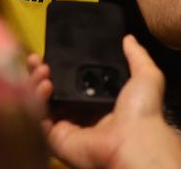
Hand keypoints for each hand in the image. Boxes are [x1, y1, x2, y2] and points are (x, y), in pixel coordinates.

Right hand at [27, 35, 180, 168]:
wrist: (134, 141)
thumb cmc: (142, 112)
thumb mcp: (145, 75)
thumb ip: (136, 55)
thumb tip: (129, 38)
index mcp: (97, 102)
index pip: (69, 82)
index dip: (57, 67)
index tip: (50, 53)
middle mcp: (79, 115)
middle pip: (50, 91)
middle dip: (40, 72)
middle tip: (38, 59)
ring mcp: (66, 128)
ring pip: (40, 104)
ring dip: (35, 83)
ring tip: (42, 70)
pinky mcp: (56, 140)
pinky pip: (38, 120)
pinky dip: (36, 102)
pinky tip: (45, 86)